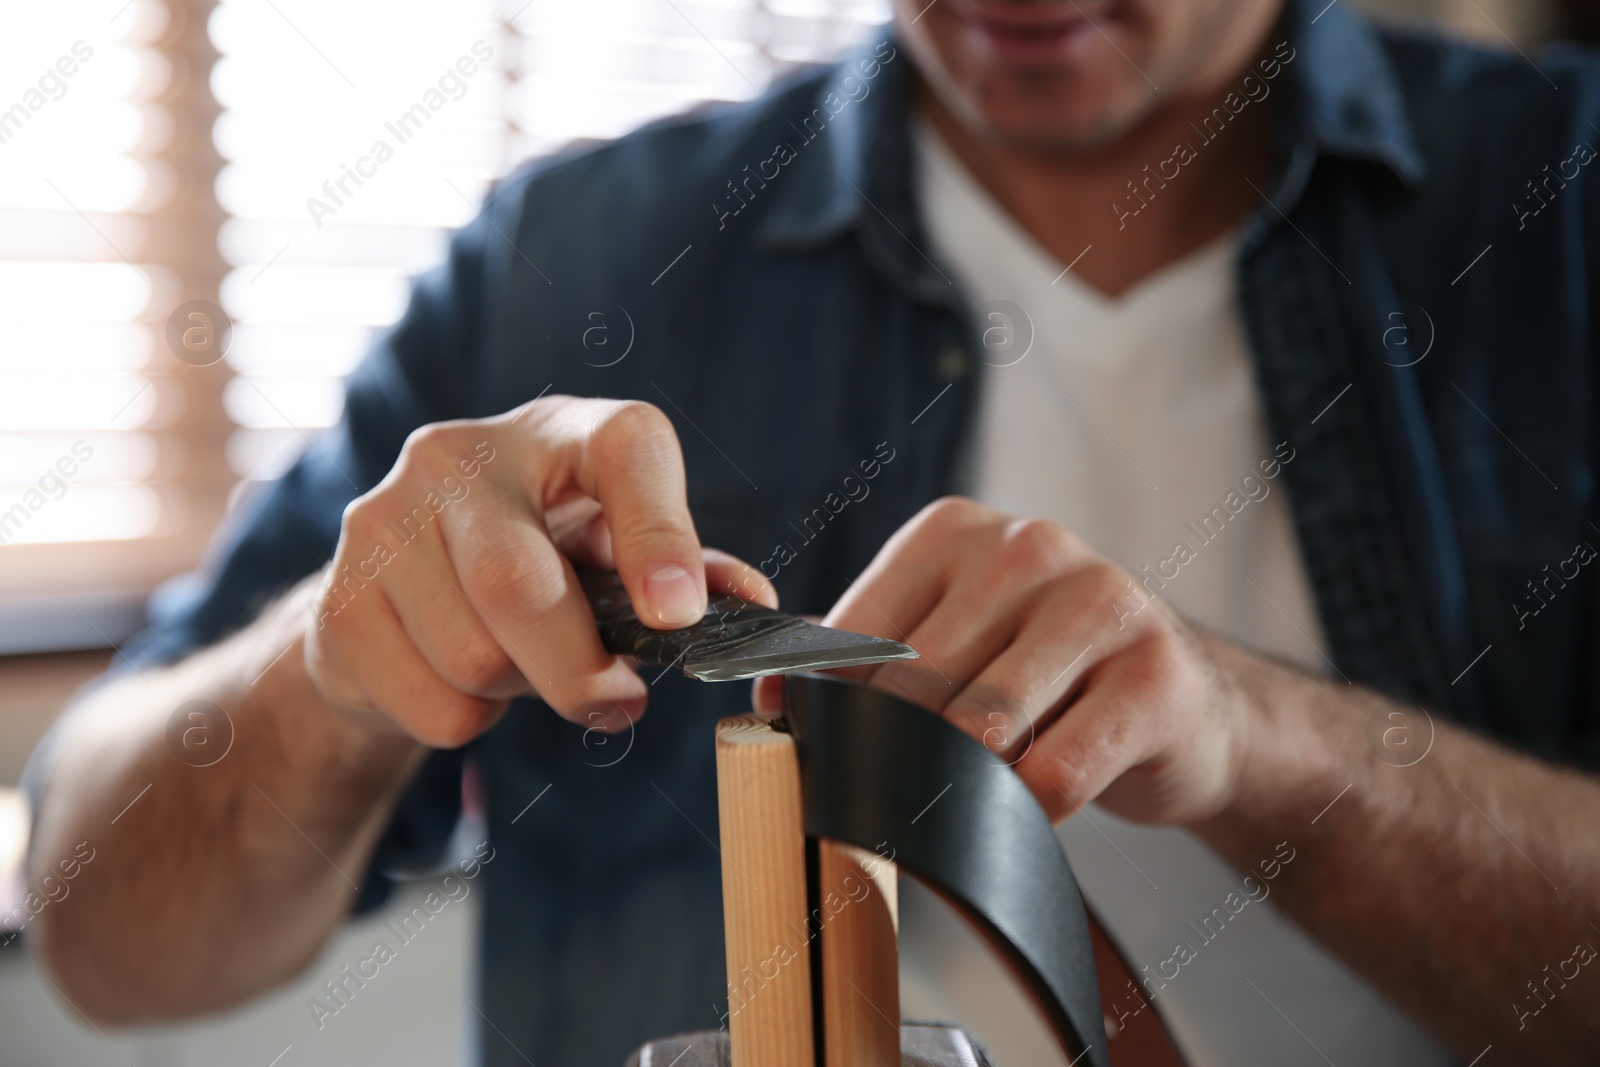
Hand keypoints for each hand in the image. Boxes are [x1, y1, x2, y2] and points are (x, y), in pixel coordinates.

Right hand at [304, 396, 775, 747]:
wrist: (401, 583)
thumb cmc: (543, 556)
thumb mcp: (617, 550)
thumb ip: (692, 574)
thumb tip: (755, 604)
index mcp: (560, 432)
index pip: (624, 450)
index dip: (660, 535)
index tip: (679, 618)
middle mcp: (462, 455)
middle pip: (521, 586)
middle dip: (580, 670)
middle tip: (619, 704)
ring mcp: (384, 517)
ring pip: (474, 655)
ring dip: (519, 691)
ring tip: (521, 665)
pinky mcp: (339, 594)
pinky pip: (431, 702)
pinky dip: (467, 719)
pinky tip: (463, 677)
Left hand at [756, 497, 1250, 824]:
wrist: (1185, 703)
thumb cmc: (1047, 676)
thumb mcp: (956, 639)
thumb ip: (869, 655)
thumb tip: (770, 687)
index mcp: (957, 531)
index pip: (861, 632)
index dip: (830, 707)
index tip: (816, 749)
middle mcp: (1030, 547)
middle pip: (918, 686)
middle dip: (899, 756)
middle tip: (899, 798)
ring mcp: (1102, 603)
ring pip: (983, 728)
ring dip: (966, 785)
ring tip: (972, 797)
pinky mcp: (1156, 676)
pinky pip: (1056, 773)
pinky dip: (1030, 811)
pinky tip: (1035, 806)